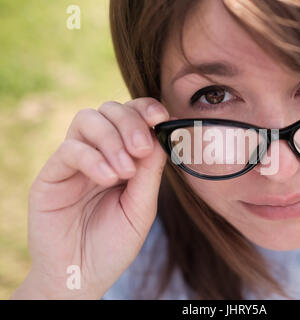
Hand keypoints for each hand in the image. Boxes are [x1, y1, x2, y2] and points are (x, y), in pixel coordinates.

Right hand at [12, 98, 168, 298]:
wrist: (82, 275)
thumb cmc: (114, 243)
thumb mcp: (141, 208)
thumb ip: (150, 173)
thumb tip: (159, 136)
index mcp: (123, 157)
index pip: (132, 118)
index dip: (145, 109)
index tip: (161, 117)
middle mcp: (98, 153)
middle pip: (110, 111)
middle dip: (130, 124)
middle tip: (141, 150)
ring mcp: (74, 162)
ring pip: (87, 120)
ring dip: (111, 139)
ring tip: (124, 172)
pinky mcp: (52, 175)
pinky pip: (70, 149)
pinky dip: (92, 158)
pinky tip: (108, 178)